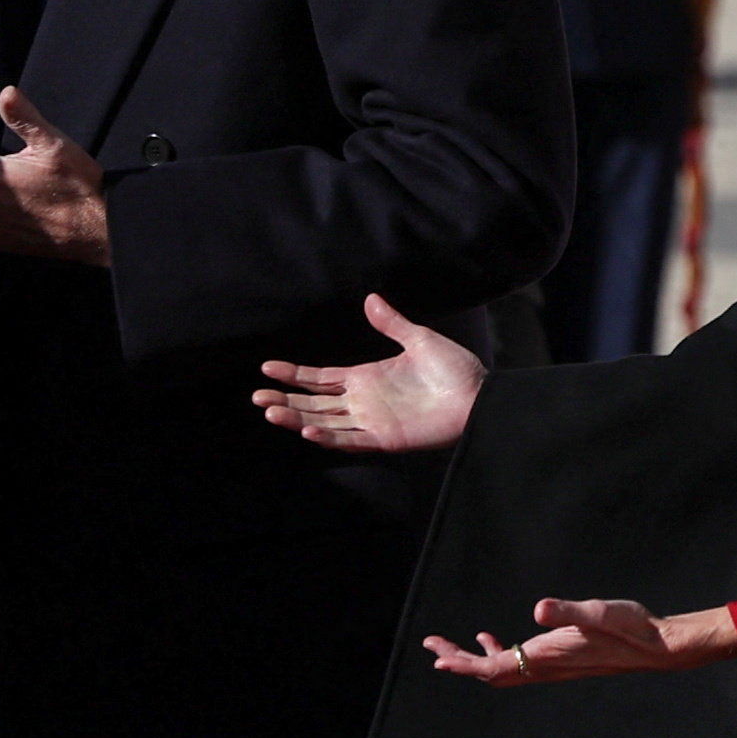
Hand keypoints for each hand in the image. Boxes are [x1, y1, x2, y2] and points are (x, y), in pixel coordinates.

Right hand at [253, 292, 487, 453]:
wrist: (479, 396)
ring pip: (324, 422)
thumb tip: (370, 299)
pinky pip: (350, 439)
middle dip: (284, 400)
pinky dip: (328, 436)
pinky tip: (306, 429)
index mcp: (366, 378)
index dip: (294, 375)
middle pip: (314, 402)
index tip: (268, 368)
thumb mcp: (419, 340)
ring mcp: (372, 421)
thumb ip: (391, 323)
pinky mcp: (385, 438)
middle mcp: (363, 402)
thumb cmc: (454, 369)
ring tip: (269, 411)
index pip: (320, 378)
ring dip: (296, 418)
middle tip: (257, 398)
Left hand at [423, 598, 736, 687]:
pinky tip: (494, 637)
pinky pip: (520, 663)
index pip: (495, 667)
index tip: (438, 658)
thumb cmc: (631, 627)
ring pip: (504, 670)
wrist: (658, 646)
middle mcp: (546, 666)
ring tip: (451, 648)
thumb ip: (568, 611)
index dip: (465, 663)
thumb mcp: (598, 611)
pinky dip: (499, 653)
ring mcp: (554, 666)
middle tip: (434, 648)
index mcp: (547, 656)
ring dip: (476, 660)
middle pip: (492, 673)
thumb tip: (538, 609)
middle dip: (461, 662)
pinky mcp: (562, 660)